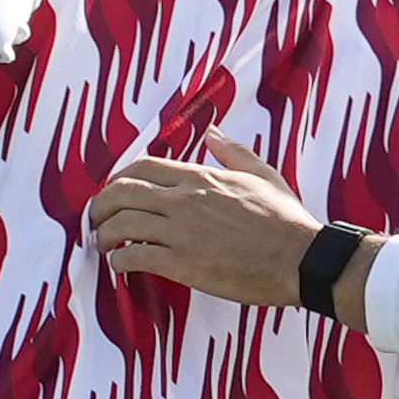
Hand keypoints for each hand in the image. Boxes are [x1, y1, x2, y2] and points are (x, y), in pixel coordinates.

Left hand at [88, 133, 327, 310]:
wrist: (303, 258)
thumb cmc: (286, 220)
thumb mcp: (262, 174)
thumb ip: (233, 152)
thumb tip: (213, 132)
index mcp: (202, 177)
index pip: (143, 167)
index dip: (119, 179)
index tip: (113, 192)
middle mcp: (186, 199)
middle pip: (123, 191)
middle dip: (101, 204)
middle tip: (96, 218)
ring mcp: (183, 231)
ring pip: (122, 224)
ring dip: (104, 234)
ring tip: (102, 244)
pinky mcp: (184, 263)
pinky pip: (136, 257)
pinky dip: (120, 261)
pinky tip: (119, 266)